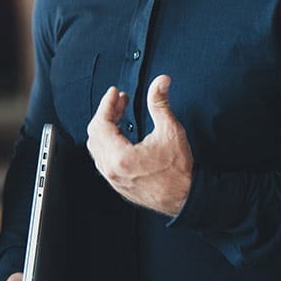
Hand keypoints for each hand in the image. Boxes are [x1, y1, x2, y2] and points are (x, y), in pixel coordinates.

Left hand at [85, 75, 192, 215]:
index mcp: (119, 157)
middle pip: (95, 134)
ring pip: (97, 147)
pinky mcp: (118, 183)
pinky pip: (103, 159)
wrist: (186, 198)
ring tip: (121, 114)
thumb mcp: (171, 131)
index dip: (107, 103)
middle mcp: (111, 170)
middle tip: (121, 101)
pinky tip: (122, 134)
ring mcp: (113, 178)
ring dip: (106, 127)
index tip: (115, 92)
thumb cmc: (179, 170)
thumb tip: (161, 81)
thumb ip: (160, 103)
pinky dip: (108, 142)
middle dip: (106, 113)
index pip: (101, 123)